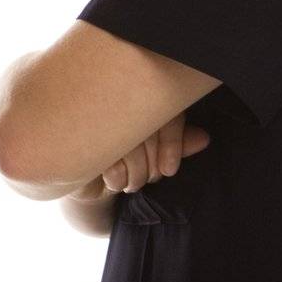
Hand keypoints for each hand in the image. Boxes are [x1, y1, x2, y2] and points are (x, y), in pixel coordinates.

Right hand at [67, 113, 211, 200]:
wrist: (88, 177)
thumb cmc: (127, 161)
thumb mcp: (156, 153)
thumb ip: (179, 144)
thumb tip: (204, 139)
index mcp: (140, 99)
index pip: (167, 114)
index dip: (174, 143)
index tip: (170, 170)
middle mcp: (118, 101)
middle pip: (148, 133)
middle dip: (152, 166)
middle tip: (148, 178)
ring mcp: (95, 117)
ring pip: (131, 148)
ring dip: (135, 175)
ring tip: (130, 182)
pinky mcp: (77, 137)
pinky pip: (110, 160)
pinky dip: (117, 178)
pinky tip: (114, 181)